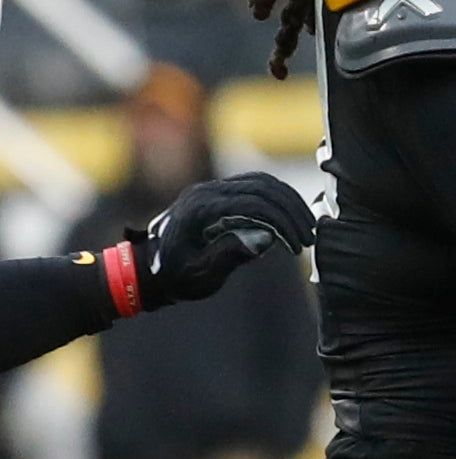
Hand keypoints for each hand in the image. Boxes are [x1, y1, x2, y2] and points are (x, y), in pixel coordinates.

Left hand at [133, 172, 316, 308]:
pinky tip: (288, 217)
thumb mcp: (199, 275)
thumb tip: (264, 238)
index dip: (283, 222)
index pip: (254, 204)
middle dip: (291, 210)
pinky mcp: (216, 193)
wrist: (145, 270)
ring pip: (261, 181)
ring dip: (288, 201)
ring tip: (304, 226)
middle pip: (262, 186)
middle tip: (308, 235)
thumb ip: (229, 255)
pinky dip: (276, 198)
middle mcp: (205, 192)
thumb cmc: (172, 277)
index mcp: (201, 209)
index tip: (299, 245)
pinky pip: (253, 185)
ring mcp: (210, 189)